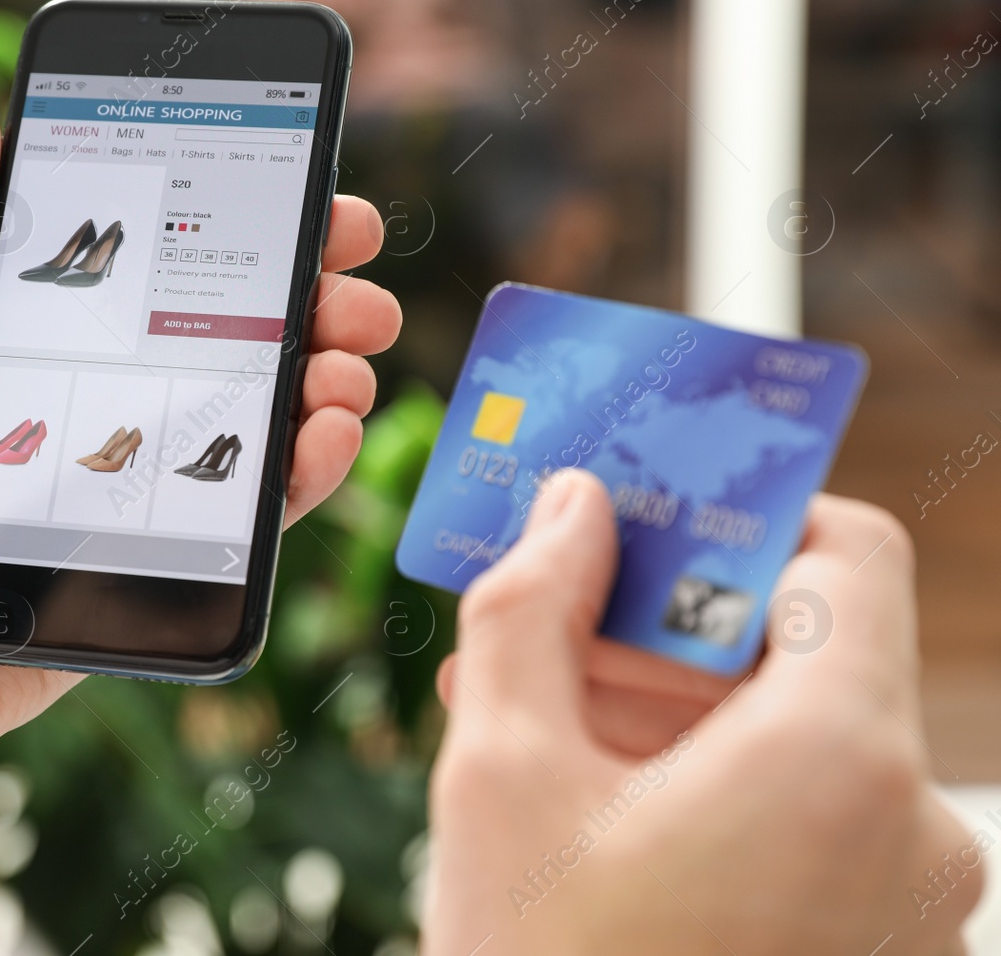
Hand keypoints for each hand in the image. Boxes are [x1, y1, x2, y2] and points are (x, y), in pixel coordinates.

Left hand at [0, 101, 401, 843]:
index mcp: (16, 341)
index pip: (145, 268)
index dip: (228, 227)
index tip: (301, 193)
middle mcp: (79, 406)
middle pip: (217, 335)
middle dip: (302, 298)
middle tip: (354, 285)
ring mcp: (119, 487)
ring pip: (246, 419)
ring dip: (317, 376)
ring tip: (349, 357)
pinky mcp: (143, 566)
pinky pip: (241, 515)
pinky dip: (300, 472)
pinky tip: (324, 433)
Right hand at [425, 469, 981, 954]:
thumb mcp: (502, 772)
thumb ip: (532, 606)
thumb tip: (568, 505)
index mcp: (838, 755)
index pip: (842, 548)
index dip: (737, 512)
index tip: (641, 524)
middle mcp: (914, 823)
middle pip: (810, 647)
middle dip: (674, 621)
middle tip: (559, 622)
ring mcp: (913, 903)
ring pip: (805, 738)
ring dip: (681, 707)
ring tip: (553, 720)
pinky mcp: (883, 952)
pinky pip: (818, 821)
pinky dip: (723, 788)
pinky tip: (606, 809)